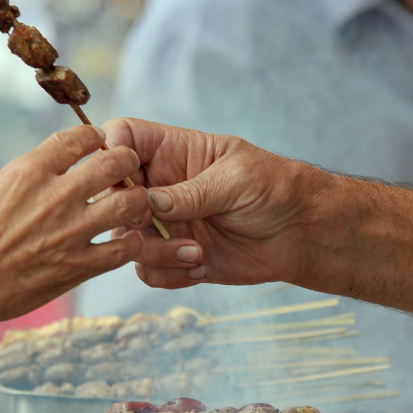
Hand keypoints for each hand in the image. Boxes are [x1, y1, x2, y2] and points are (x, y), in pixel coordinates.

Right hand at [0, 125, 151, 334]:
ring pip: (129, 203)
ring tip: (133, 202)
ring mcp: (70, 232)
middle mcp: (55, 196)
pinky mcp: (78, 266)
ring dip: (137, 199)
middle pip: (114, 163)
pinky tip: (126, 241)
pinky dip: (131, 243)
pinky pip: (123, 249)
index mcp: (29, 171)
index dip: (96, 137)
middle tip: (126, 168)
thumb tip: (53, 167)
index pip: (79, 137)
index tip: (99, 143)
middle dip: (126, 161)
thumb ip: (28, 177)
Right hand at [103, 117, 323, 289]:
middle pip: (111, 194)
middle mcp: (161, 186)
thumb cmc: (275, 189)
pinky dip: (169, 274)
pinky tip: (201, 266)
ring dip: (154, 252)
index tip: (128, 180)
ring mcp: (165, 222)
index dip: (112, 154)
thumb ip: (191, 192)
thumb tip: (148, 202)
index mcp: (174, 151)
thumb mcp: (235, 180)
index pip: (123, 138)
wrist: (302, 233)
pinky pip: (147, 270)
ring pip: (126, 239)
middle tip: (154, 223)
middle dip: (126, 214)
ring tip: (196, 253)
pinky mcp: (174, 255)